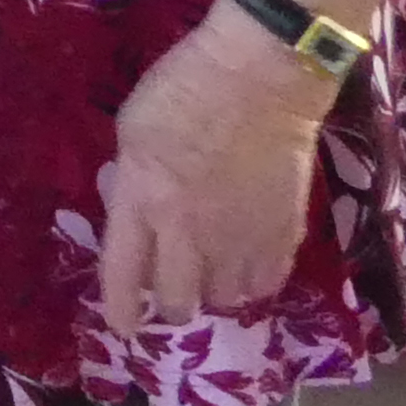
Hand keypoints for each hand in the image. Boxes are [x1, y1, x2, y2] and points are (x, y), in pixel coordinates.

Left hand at [94, 1, 340, 333]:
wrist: (261, 78)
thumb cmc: (184, 88)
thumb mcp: (131, 130)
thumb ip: (130, 182)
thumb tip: (132, 212)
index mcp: (143, 200)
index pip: (124, 274)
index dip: (121, 308)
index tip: (123, 327)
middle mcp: (189, 231)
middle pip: (179, 302)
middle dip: (171, 305)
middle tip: (172, 291)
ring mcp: (240, 238)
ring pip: (225, 300)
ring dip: (214, 292)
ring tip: (211, 271)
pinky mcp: (283, 235)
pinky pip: (266, 285)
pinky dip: (252, 283)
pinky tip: (246, 264)